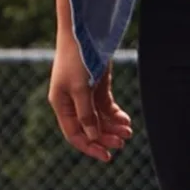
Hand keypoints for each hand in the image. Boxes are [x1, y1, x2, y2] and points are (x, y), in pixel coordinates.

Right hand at [48, 35, 132, 161]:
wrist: (83, 33)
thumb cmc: (76, 59)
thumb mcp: (80, 89)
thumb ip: (86, 114)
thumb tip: (92, 137)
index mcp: (61, 105)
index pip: (75, 134)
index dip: (90, 147)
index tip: (107, 156)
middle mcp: (72, 103)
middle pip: (89, 129)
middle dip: (106, 137)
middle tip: (123, 142)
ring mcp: (84, 95)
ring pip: (100, 119)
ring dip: (113, 127)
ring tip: (128, 131)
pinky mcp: (97, 87)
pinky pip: (106, 108)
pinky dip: (116, 115)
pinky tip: (126, 120)